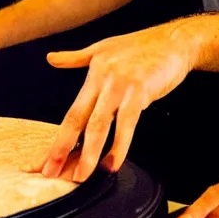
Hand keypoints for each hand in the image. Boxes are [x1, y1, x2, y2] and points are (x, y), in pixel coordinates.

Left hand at [32, 22, 195, 181]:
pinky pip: (127, 123)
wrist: (173, 41)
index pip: (71, 113)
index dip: (57, 138)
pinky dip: (119, 146)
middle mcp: (102, 82)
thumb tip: (51, 58)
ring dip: (88, 154)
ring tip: (81, 176)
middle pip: (78, 120)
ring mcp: (120, 86)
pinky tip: (112, 162)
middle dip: (62, 149)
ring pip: (99, 125)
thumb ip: (75, 58)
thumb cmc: (139, 46)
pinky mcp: (140, 90)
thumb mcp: (100, 48)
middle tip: (51, 172)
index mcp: (92, 76)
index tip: (46, 158)